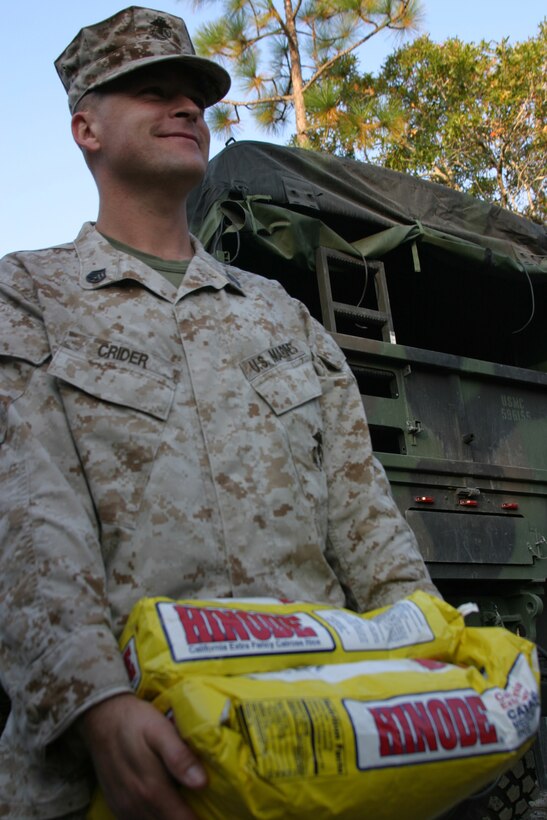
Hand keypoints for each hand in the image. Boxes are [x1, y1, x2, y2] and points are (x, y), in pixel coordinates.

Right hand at [78, 693, 205, 818]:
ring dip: (169, 819)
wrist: (101, 717)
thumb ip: (179, 757)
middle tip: (201, 810)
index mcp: (151, 789)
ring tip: (184, 807)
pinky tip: (163, 808)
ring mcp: (124, 807)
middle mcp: (136, 805)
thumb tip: (202, 783)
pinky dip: (153, 818)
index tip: (211, 813)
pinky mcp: (116, 805)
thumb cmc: (135, 721)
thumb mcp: (160, 730)